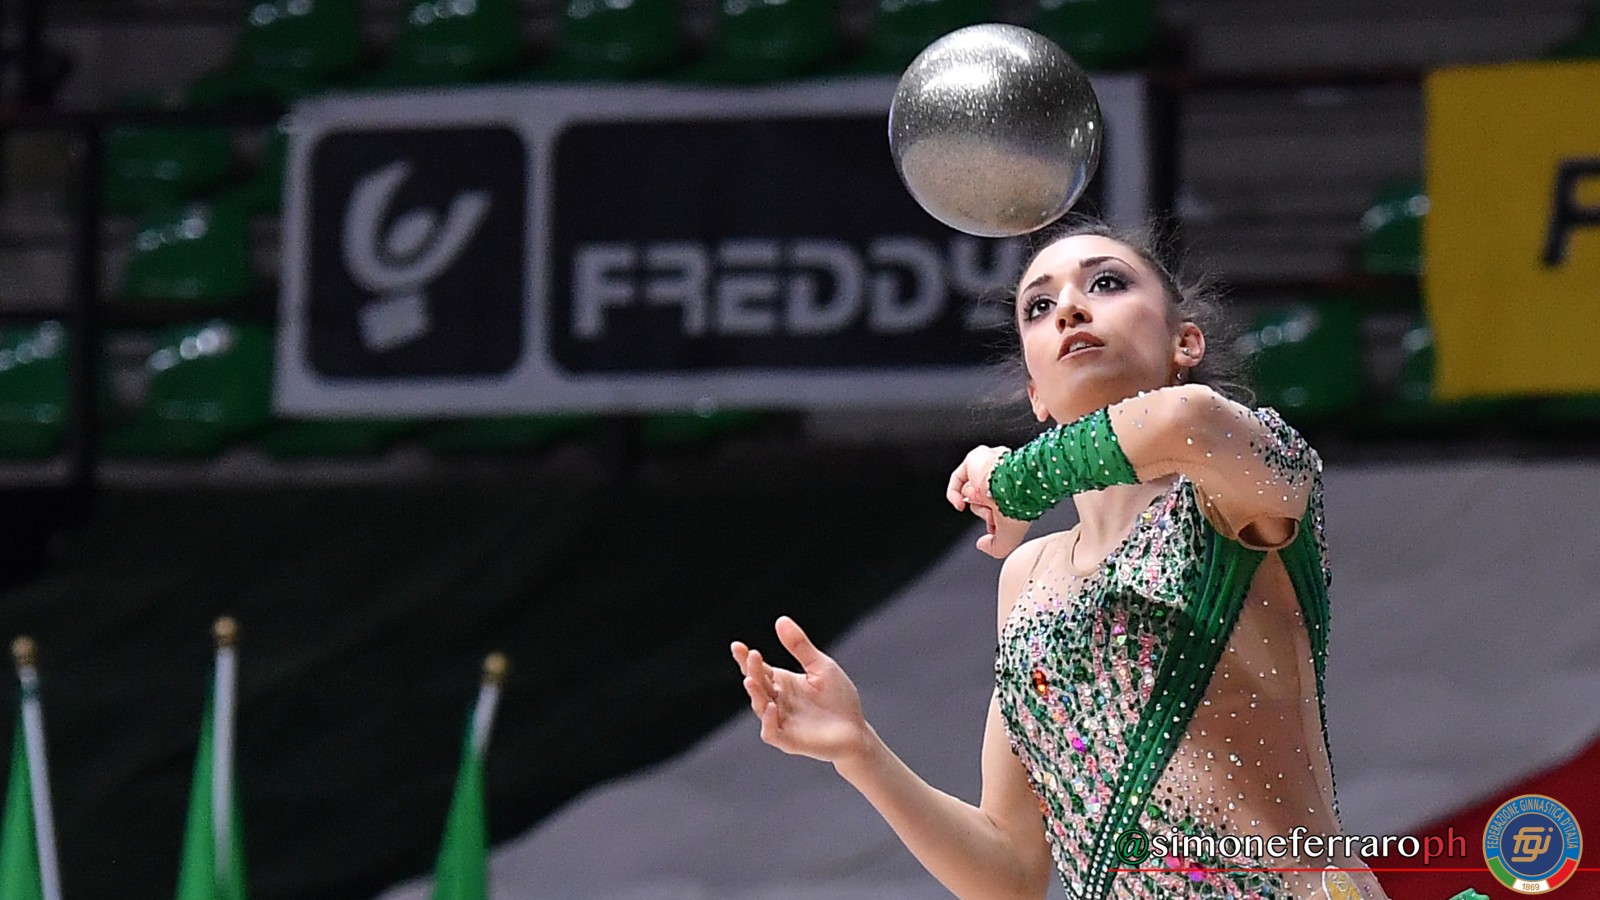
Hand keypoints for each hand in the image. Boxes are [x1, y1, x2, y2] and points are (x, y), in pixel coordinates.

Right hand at [731, 617, 868, 764]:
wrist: (856, 731)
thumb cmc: (838, 698)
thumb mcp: (821, 666)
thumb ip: (800, 647)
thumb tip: (780, 620)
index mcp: (782, 683)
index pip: (759, 670)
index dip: (745, 659)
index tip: (737, 646)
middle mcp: (777, 701)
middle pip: (758, 685)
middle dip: (752, 671)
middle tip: (753, 656)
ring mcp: (781, 722)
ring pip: (760, 708)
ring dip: (755, 694)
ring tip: (751, 680)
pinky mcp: (789, 741)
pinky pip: (772, 732)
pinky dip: (769, 721)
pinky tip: (772, 707)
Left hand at [947, 445, 1030, 558]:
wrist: (1013, 485)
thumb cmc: (1019, 506)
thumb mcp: (1009, 539)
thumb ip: (996, 548)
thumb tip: (982, 546)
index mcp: (1018, 492)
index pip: (1000, 506)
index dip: (993, 520)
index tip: (994, 528)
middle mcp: (1005, 477)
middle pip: (984, 499)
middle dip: (985, 511)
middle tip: (993, 513)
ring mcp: (991, 466)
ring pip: (972, 489)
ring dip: (975, 502)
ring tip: (986, 502)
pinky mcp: (976, 458)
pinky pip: (958, 477)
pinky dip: (955, 493)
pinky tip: (959, 504)